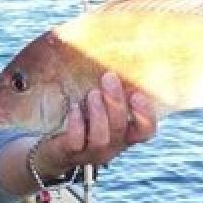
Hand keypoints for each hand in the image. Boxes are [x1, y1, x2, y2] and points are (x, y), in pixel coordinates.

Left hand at [38, 72, 155, 172]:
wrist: (57, 149)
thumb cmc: (84, 120)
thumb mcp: (102, 107)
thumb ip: (111, 91)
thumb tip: (111, 49)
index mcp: (125, 134)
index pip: (146, 131)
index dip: (146, 115)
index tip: (137, 94)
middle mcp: (113, 146)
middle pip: (121, 128)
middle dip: (116, 102)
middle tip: (109, 77)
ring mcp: (93, 152)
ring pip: (101, 138)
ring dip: (98, 113)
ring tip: (92, 94)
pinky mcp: (72, 153)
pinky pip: (77, 142)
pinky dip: (77, 124)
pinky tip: (74, 108)